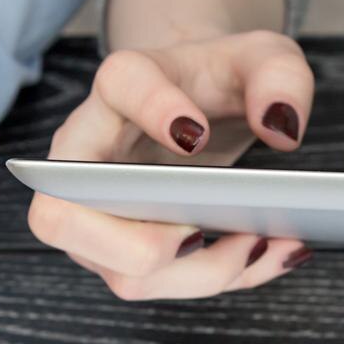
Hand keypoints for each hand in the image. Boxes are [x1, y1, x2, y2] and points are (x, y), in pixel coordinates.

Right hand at [28, 30, 315, 298]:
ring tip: (262, 242)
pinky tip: (275, 254)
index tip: (197, 133)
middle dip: (140, 244)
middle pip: (62, 216)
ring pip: (124, 274)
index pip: (119, 85)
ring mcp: (100, 216)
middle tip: (202, 230)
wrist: (203, 107)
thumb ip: (280, 77)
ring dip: (199, 272)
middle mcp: (90, 156)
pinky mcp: (128, 254)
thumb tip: (282, 129)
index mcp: (122, 87)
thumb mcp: (264, 58)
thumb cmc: (220, 83)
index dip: (154, 110)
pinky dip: (225, 278)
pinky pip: (165, 285)